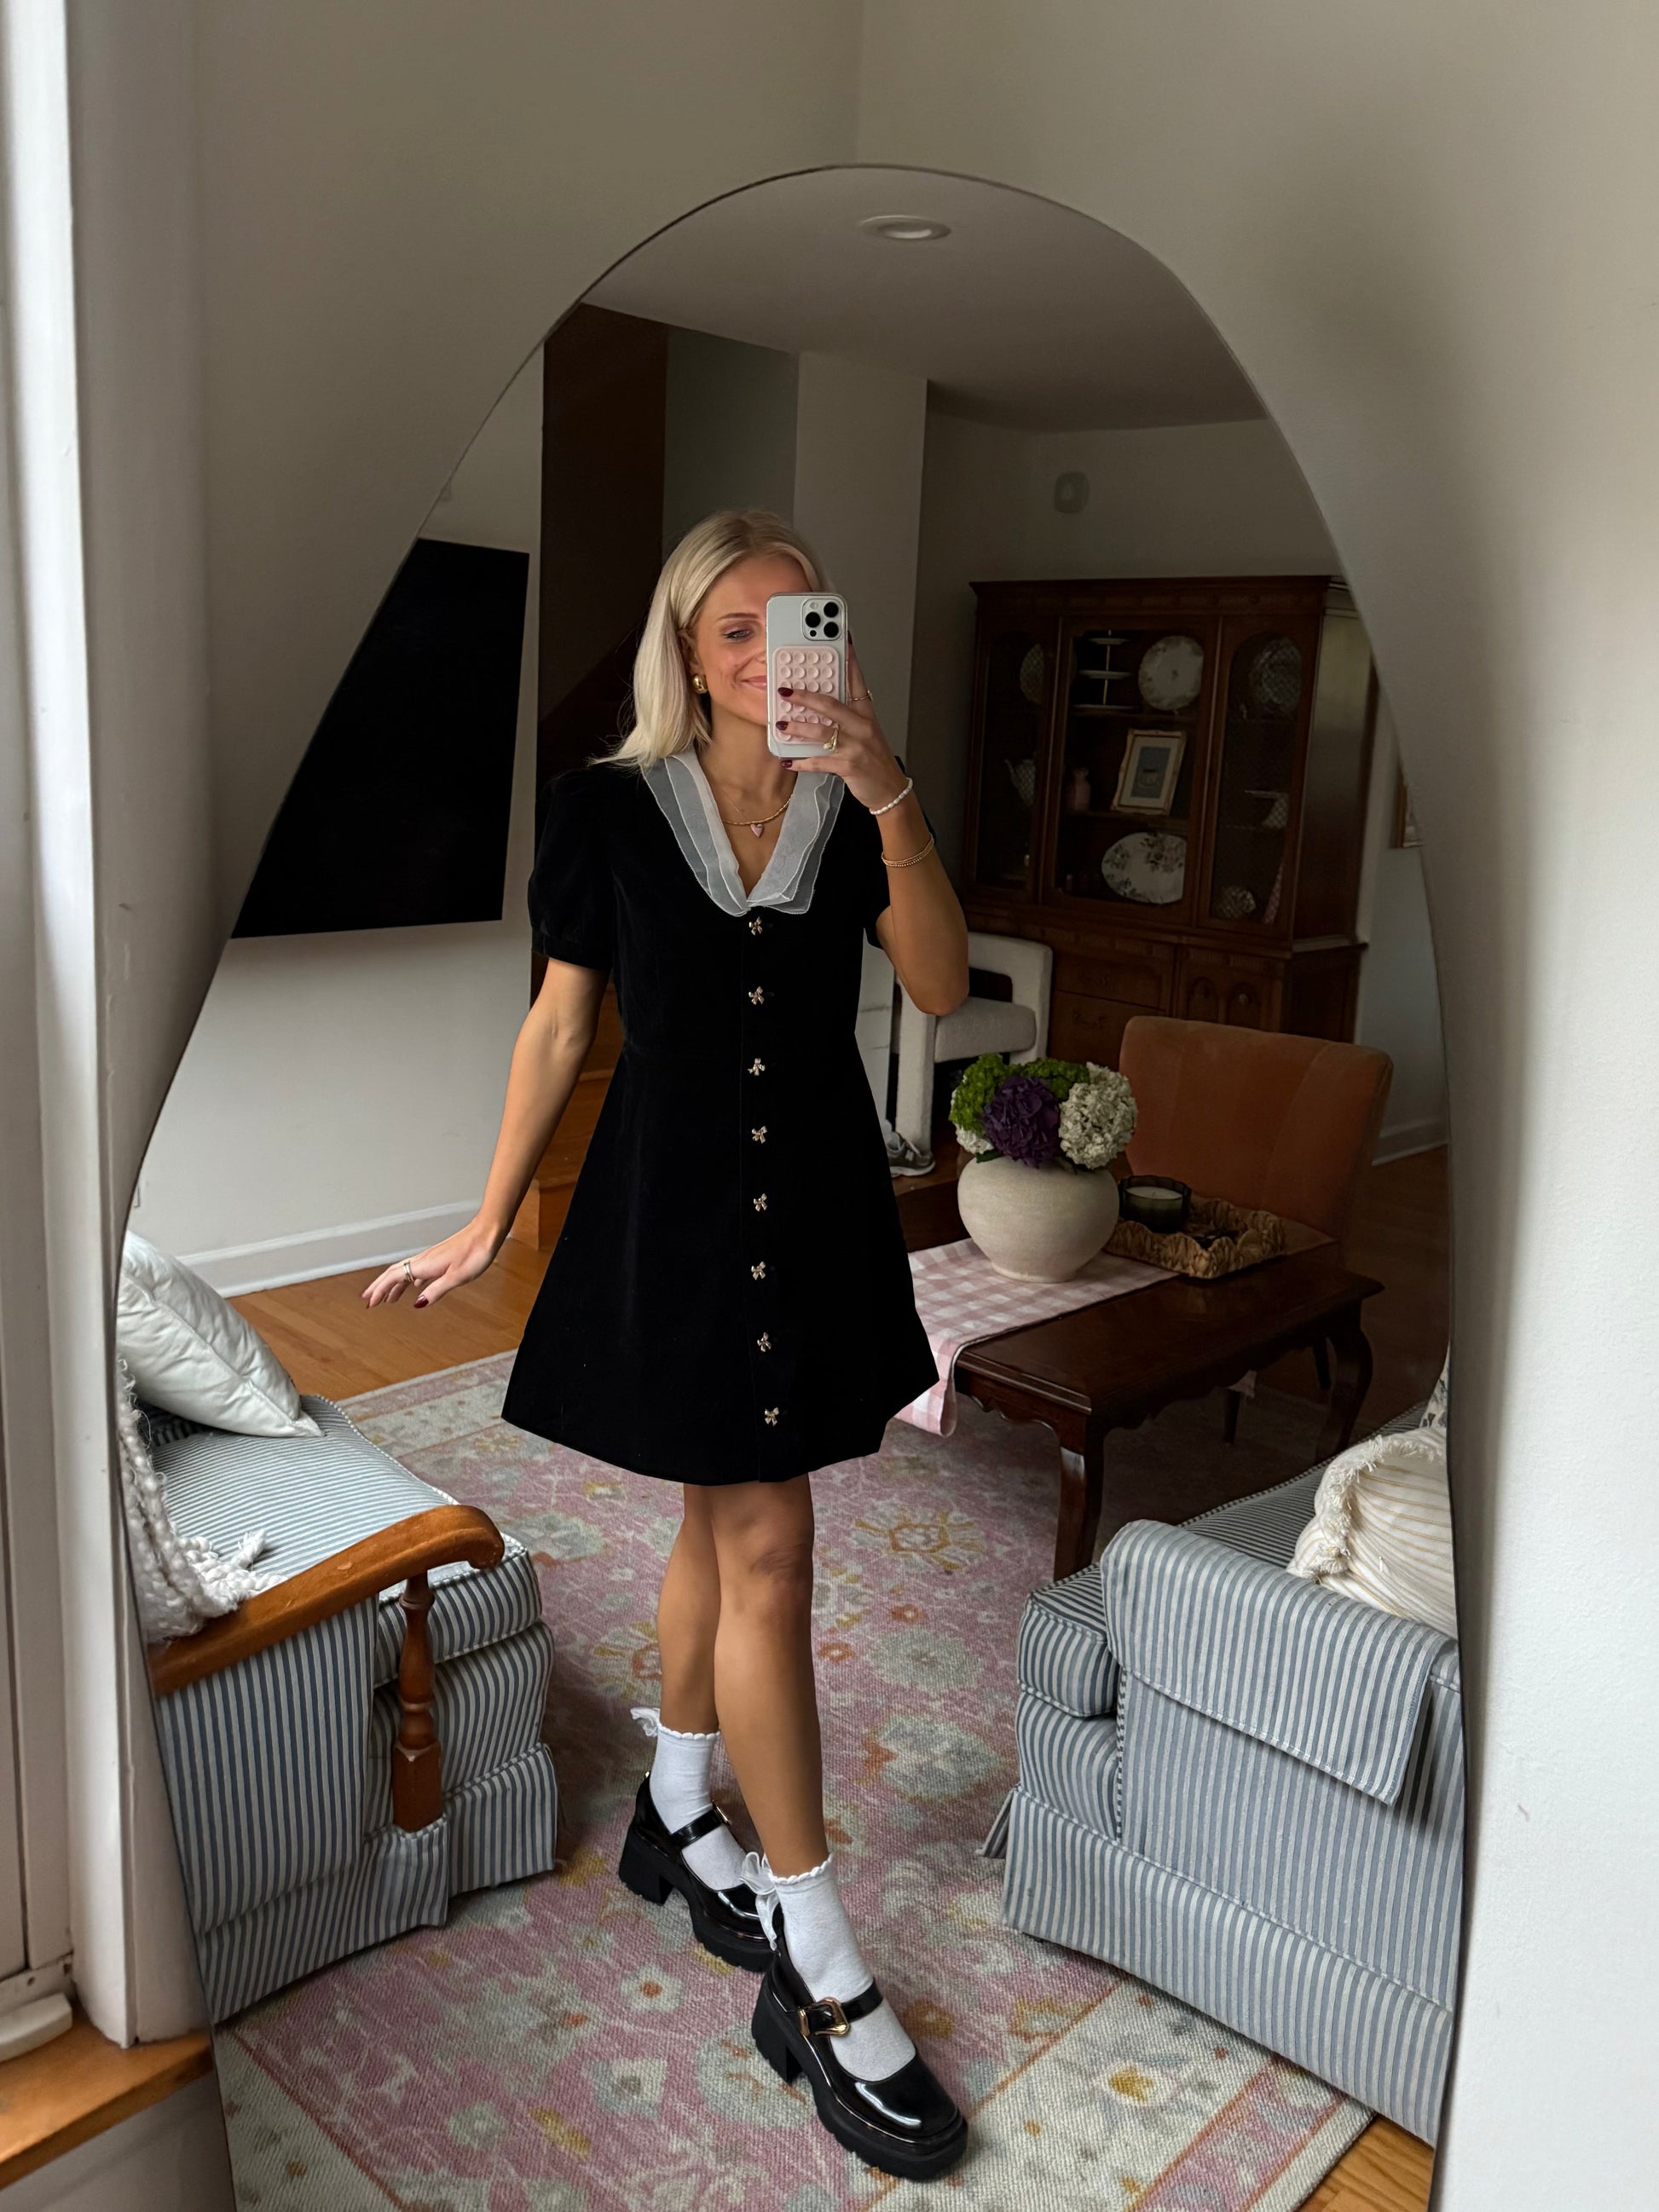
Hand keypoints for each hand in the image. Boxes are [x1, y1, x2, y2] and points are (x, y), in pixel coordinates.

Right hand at [361, 1218, 503, 1310]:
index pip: (394, 1277)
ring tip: (387, 1299)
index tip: (369, 1303)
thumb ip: (436, 1290)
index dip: (380, 1290)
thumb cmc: (476, 1252)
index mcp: (425, 1264)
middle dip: (379, 1287)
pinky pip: (418, 1271)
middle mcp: (424, 1260)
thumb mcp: (457, 1277)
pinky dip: (410, 1281)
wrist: (487, 1232)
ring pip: (405, 1272)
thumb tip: (417, 1303)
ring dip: (393, 1285)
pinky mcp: (439, 1258)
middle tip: (368, 1300)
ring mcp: (431, 1258)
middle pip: (394, 1273)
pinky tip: (415, 1287)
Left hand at [775, 638, 908, 811]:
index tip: (841, 641)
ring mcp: (855, 746)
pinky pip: (819, 761)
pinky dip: (801, 762)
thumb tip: (819, 706)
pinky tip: (788, 760)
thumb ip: (847, 716)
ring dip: (798, 727)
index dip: (848, 660)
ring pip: (822, 732)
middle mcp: (861, 727)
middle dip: (806, 696)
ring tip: (781, 723)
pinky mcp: (848, 765)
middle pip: (831, 705)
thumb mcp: (866, 732)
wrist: (890, 789)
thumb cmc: (875, 760)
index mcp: (865, 714)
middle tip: (786, 691)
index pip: (856, 681)